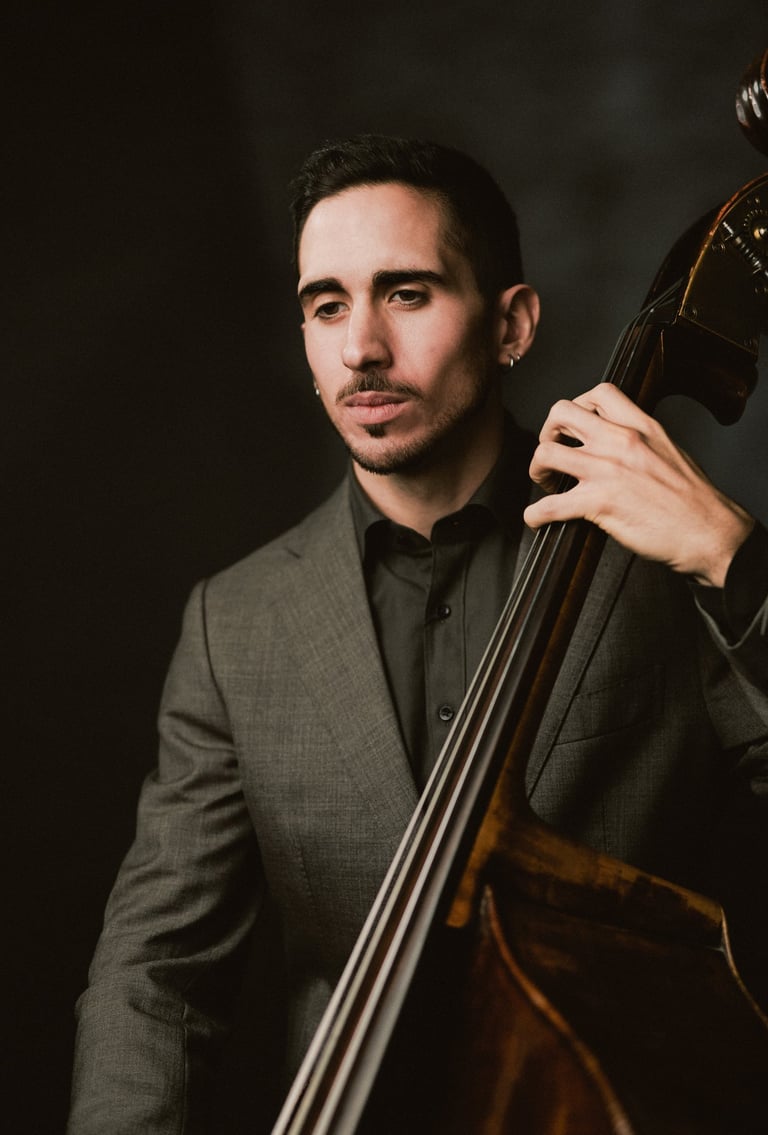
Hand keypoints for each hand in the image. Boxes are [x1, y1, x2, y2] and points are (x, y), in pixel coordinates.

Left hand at [523, 383, 753, 587]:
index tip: (575, 429)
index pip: (599, 393)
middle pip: (561, 413)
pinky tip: (537, 519)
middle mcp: (620, 442)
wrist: (709, 532)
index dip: (578, 407)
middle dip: (548, 433)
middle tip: (554, 454)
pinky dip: (534, 514)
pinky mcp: (598, 504)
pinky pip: (548, 506)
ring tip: (548, 485)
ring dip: (537, 470)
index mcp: (641, 427)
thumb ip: (641, 443)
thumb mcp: (670, 451)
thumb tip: (618, 446)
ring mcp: (607, 472)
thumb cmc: (694, 500)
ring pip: (545, 453)